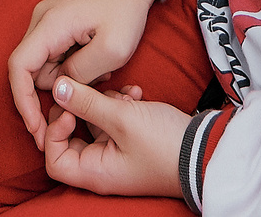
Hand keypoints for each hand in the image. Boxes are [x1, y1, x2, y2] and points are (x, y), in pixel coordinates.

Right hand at [6, 0, 158, 146]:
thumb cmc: (126, 8)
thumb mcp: (112, 50)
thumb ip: (81, 75)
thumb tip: (59, 88)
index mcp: (49, 25)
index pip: (18, 68)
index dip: (23, 102)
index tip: (36, 129)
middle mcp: (40, 20)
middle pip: (31, 70)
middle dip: (56, 90)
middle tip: (90, 97)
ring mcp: (47, 20)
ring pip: (44, 64)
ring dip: (68, 77)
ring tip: (101, 71)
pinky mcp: (56, 22)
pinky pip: (55, 54)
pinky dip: (72, 65)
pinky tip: (97, 61)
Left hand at [43, 77, 191, 197]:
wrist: (206, 150)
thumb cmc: (164, 144)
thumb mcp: (122, 118)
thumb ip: (86, 102)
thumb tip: (57, 89)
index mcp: (95, 172)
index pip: (54, 159)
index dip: (54, 131)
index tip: (68, 109)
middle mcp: (103, 168)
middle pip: (72, 138)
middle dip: (81, 109)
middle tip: (90, 91)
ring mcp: (118, 155)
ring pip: (95, 124)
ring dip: (105, 103)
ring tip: (124, 93)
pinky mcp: (133, 143)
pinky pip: (115, 122)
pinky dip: (121, 105)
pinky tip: (136, 93)